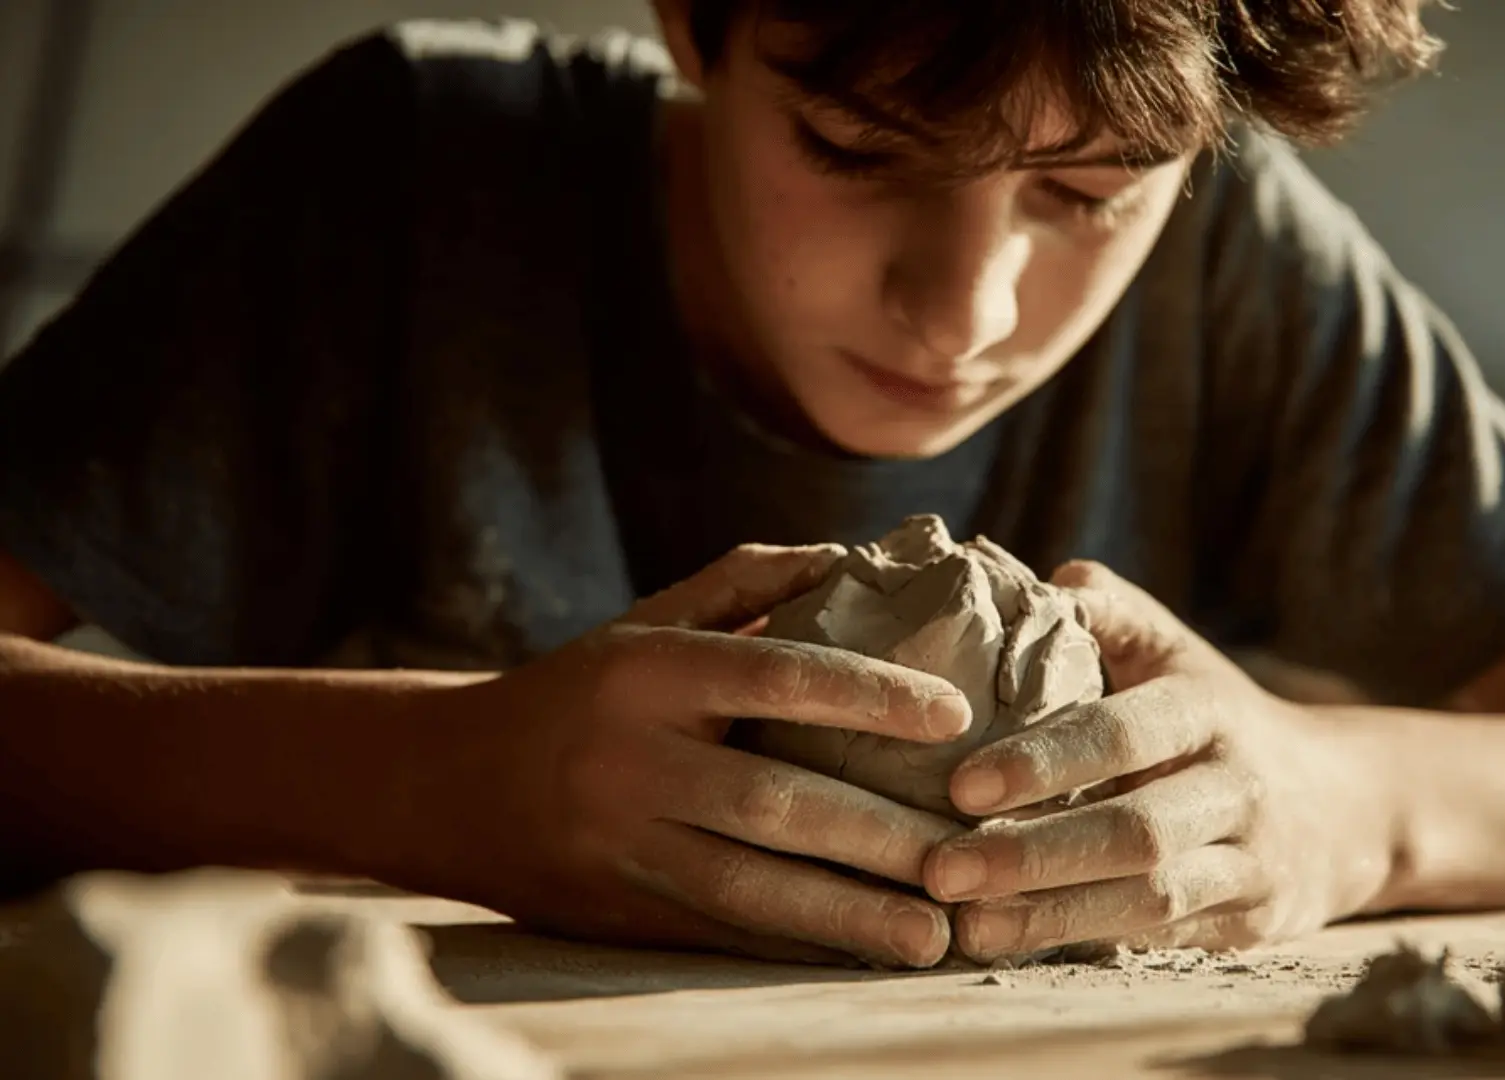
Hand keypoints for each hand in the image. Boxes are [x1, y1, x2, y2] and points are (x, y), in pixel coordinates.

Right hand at [412, 544, 973, 968]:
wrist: (447, 787)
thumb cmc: (581, 691)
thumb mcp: (648, 622)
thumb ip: (749, 582)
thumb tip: (861, 557)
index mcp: (647, 673)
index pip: (777, 674)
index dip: (872, 695)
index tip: (956, 714)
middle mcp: (632, 760)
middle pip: (774, 800)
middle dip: (879, 833)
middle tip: (970, 849)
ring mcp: (622, 845)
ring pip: (750, 886)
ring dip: (850, 915)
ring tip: (934, 933)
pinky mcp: (620, 911)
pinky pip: (724, 932)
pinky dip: (801, 944)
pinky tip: (865, 951)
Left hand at [921, 562, 1388, 962]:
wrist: (1343, 804)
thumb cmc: (1217, 714)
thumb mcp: (1175, 649)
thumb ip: (1108, 610)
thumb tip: (1037, 583)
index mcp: (1207, 709)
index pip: (1124, 734)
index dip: (1045, 761)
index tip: (962, 786)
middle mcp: (1236, 786)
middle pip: (1135, 830)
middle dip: (1033, 854)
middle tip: (941, 871)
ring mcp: (1250, 861)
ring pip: (1151, 898)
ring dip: (1053, 916)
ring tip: (966, 926)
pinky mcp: (1250, 923)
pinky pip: (1165, 940)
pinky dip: (1091, 945)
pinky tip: (1020, 947)